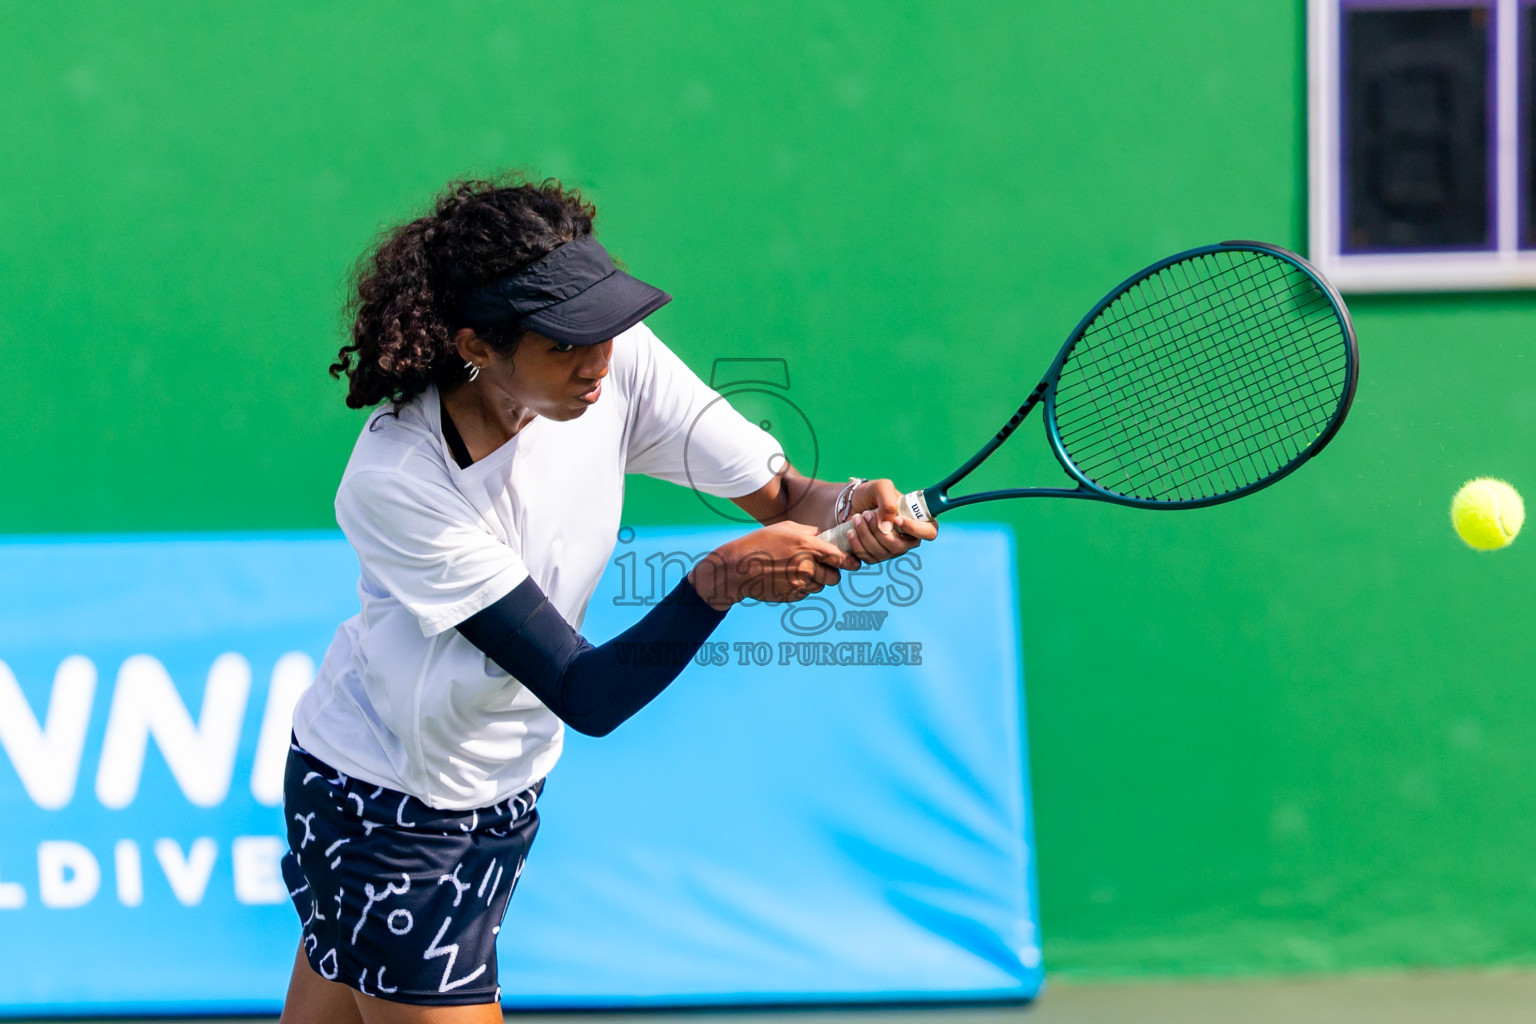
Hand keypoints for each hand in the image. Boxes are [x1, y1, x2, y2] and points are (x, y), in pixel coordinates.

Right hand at [689, 521, 858, 609]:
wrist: (738, 567)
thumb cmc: (761, 542)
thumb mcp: (786, 528)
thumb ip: (811, 533)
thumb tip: (828, 537)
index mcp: (808, 546)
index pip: (841, 558)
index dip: (850, 561)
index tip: (854, 562)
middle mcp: (806, 566)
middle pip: (835, 577)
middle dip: (831, 572)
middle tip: (823, 567)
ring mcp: (799, 584)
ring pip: (821, 586)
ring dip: (816, 580)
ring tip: (799, 570)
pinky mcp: (792, 596)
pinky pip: (807, 593)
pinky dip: (802, 587)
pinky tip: (787, 577)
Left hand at [844, 478, 937, 564]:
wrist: (848, 503)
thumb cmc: (870, 494)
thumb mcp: (881, 487)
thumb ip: (888, 502)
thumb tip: (887, 528)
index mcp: (916, 520)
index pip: (929, 532)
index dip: (915, 529)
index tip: (897, 519)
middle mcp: (906, 539)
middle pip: (900, 546)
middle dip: (879, 531)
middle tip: (866, 514)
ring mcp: (891, 550)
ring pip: (882, 553)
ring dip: (866, 535)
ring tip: (857, 518)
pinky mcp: (874, 556)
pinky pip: (868, 558)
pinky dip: (857, 545)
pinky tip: (850, 532)